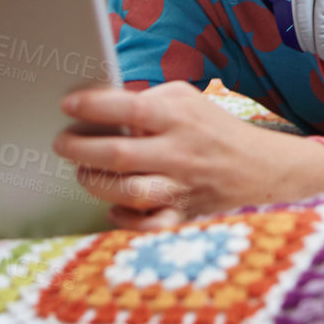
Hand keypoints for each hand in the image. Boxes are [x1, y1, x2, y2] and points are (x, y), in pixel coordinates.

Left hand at [53, 82, 323, 230]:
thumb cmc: (212, 127)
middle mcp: (181, 152)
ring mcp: (183, 186)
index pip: (129, 109)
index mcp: (180, 117)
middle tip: (63, 143)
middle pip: (119, 154)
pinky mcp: (184, 214)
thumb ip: (146, 100)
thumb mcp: (186, 98)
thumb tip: (97, 109)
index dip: (92, 107)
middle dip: (79, 149)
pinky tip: (114, 205)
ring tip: (85, 171)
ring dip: (96, 182)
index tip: (68, 104)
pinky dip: (124, 219)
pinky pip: (147, 225)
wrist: (260, 165)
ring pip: (129, 192)